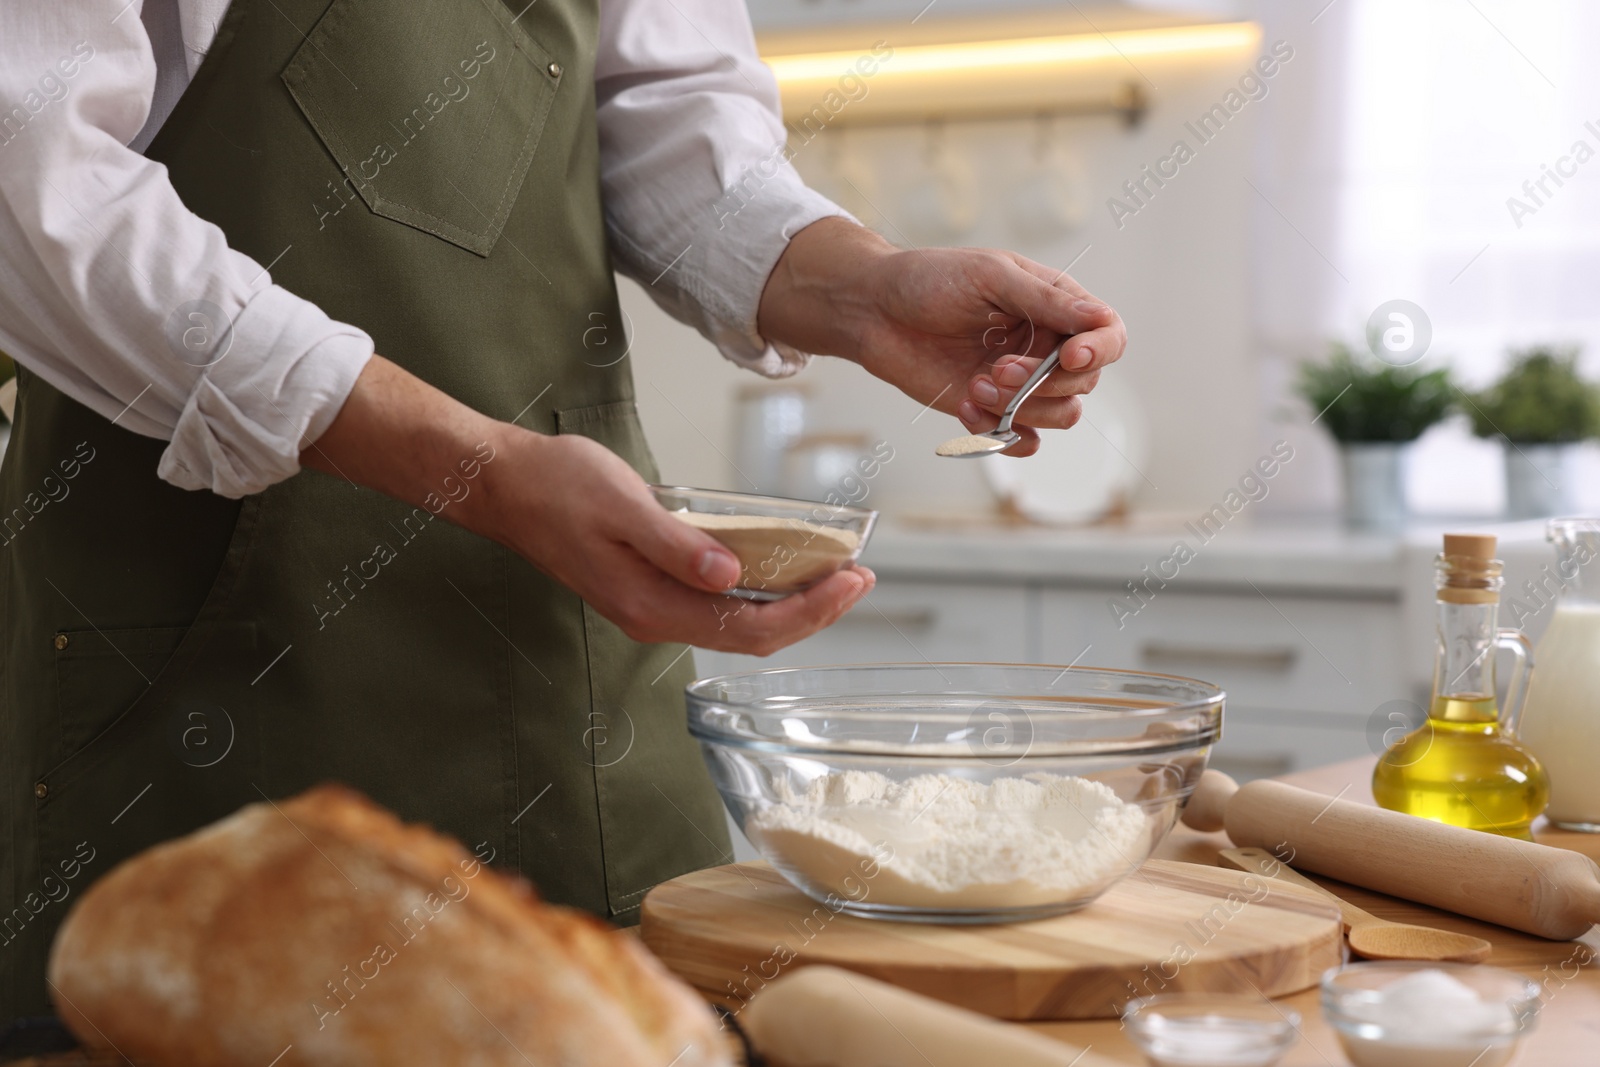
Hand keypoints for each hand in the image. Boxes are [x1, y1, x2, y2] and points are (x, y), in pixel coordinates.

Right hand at [303, 357, 874, 654]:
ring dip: (791, 605)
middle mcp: (655, 617)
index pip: (750, 627)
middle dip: (814, 612)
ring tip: (836, 575)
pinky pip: (718, 604)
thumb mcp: (621, 505)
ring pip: (738, 623)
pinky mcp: (650, 587)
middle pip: (752, 635)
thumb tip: (731, 576)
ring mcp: (652, 606)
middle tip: (862, 577)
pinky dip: (759, 591)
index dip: (810, 611)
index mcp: (650, 604)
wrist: (504, 486)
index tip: (852, 579)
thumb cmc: (557, 487)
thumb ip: (676, 544)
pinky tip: (782, 567)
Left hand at [757, 218, 1127, 456]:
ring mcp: (1020, 382)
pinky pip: (1022, 441)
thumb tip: (1098, 319)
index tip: (1069, 357)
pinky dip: (1002, 434)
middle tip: (996, 369)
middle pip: (1084, 383)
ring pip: (1059, 416)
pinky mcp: (991, 410)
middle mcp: (1044, 346)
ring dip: (1021, 409)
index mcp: (1054, 305)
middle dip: (1043, 384)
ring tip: (974, 387)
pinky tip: (967, 410)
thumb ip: (1045, 299)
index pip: (1107, 334)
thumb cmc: (928, 280)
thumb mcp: (990, 276)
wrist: (873, 311)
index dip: (1100, 350)